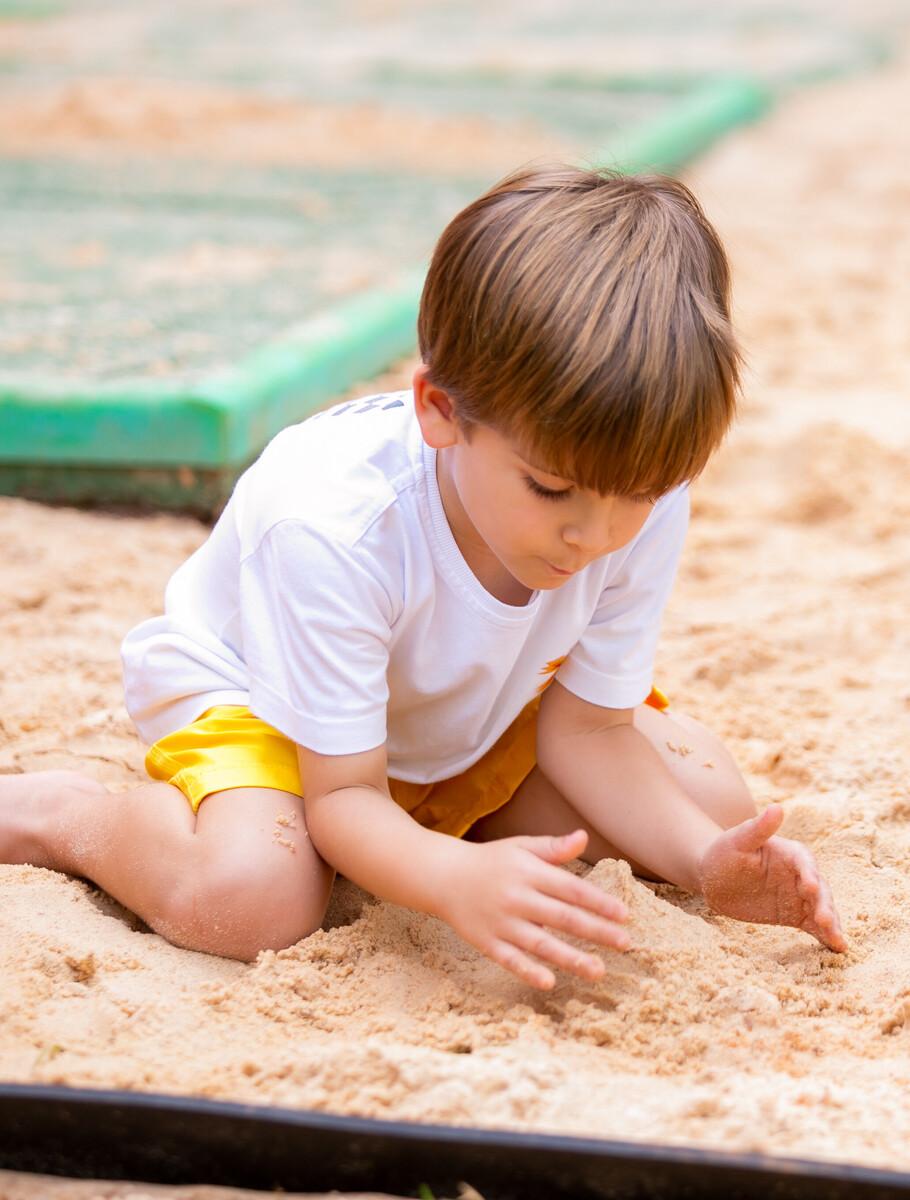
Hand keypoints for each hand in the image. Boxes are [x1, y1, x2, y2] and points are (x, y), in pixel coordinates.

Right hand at [434, 829, 629, 989]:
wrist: (443, 877)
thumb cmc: (491, 862)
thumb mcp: (521, 847)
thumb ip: (553, 848)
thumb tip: (583, 837)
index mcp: (528, 872)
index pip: (571, 889)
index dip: (599, 902)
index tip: (624, 915)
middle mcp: (516, 897)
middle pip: (562, 918)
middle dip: (596, 932)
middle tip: (625, 944)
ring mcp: (500, 922)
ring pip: (540, 944)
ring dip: (571, 959)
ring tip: (599, 971)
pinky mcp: (486, 942)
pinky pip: (510, 960)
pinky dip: (528, 971)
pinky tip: (549, 982)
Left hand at [697, 804, 845, 950]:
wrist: (715, 878)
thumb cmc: (725, 852)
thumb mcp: (738, 840)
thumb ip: (758, 828)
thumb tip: (777, 807)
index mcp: (789, 853)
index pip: (804, 862)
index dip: (808, 873)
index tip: (809, 886)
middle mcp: (801, 874)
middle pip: (819, 888)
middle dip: (823, 904)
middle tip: (824, 920)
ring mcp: (800, 895)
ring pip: (821, 908)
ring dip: (830, 922)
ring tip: (837, 939)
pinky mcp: (796, 914)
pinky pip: (814, 925)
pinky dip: (826, 936)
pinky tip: (837, 948)